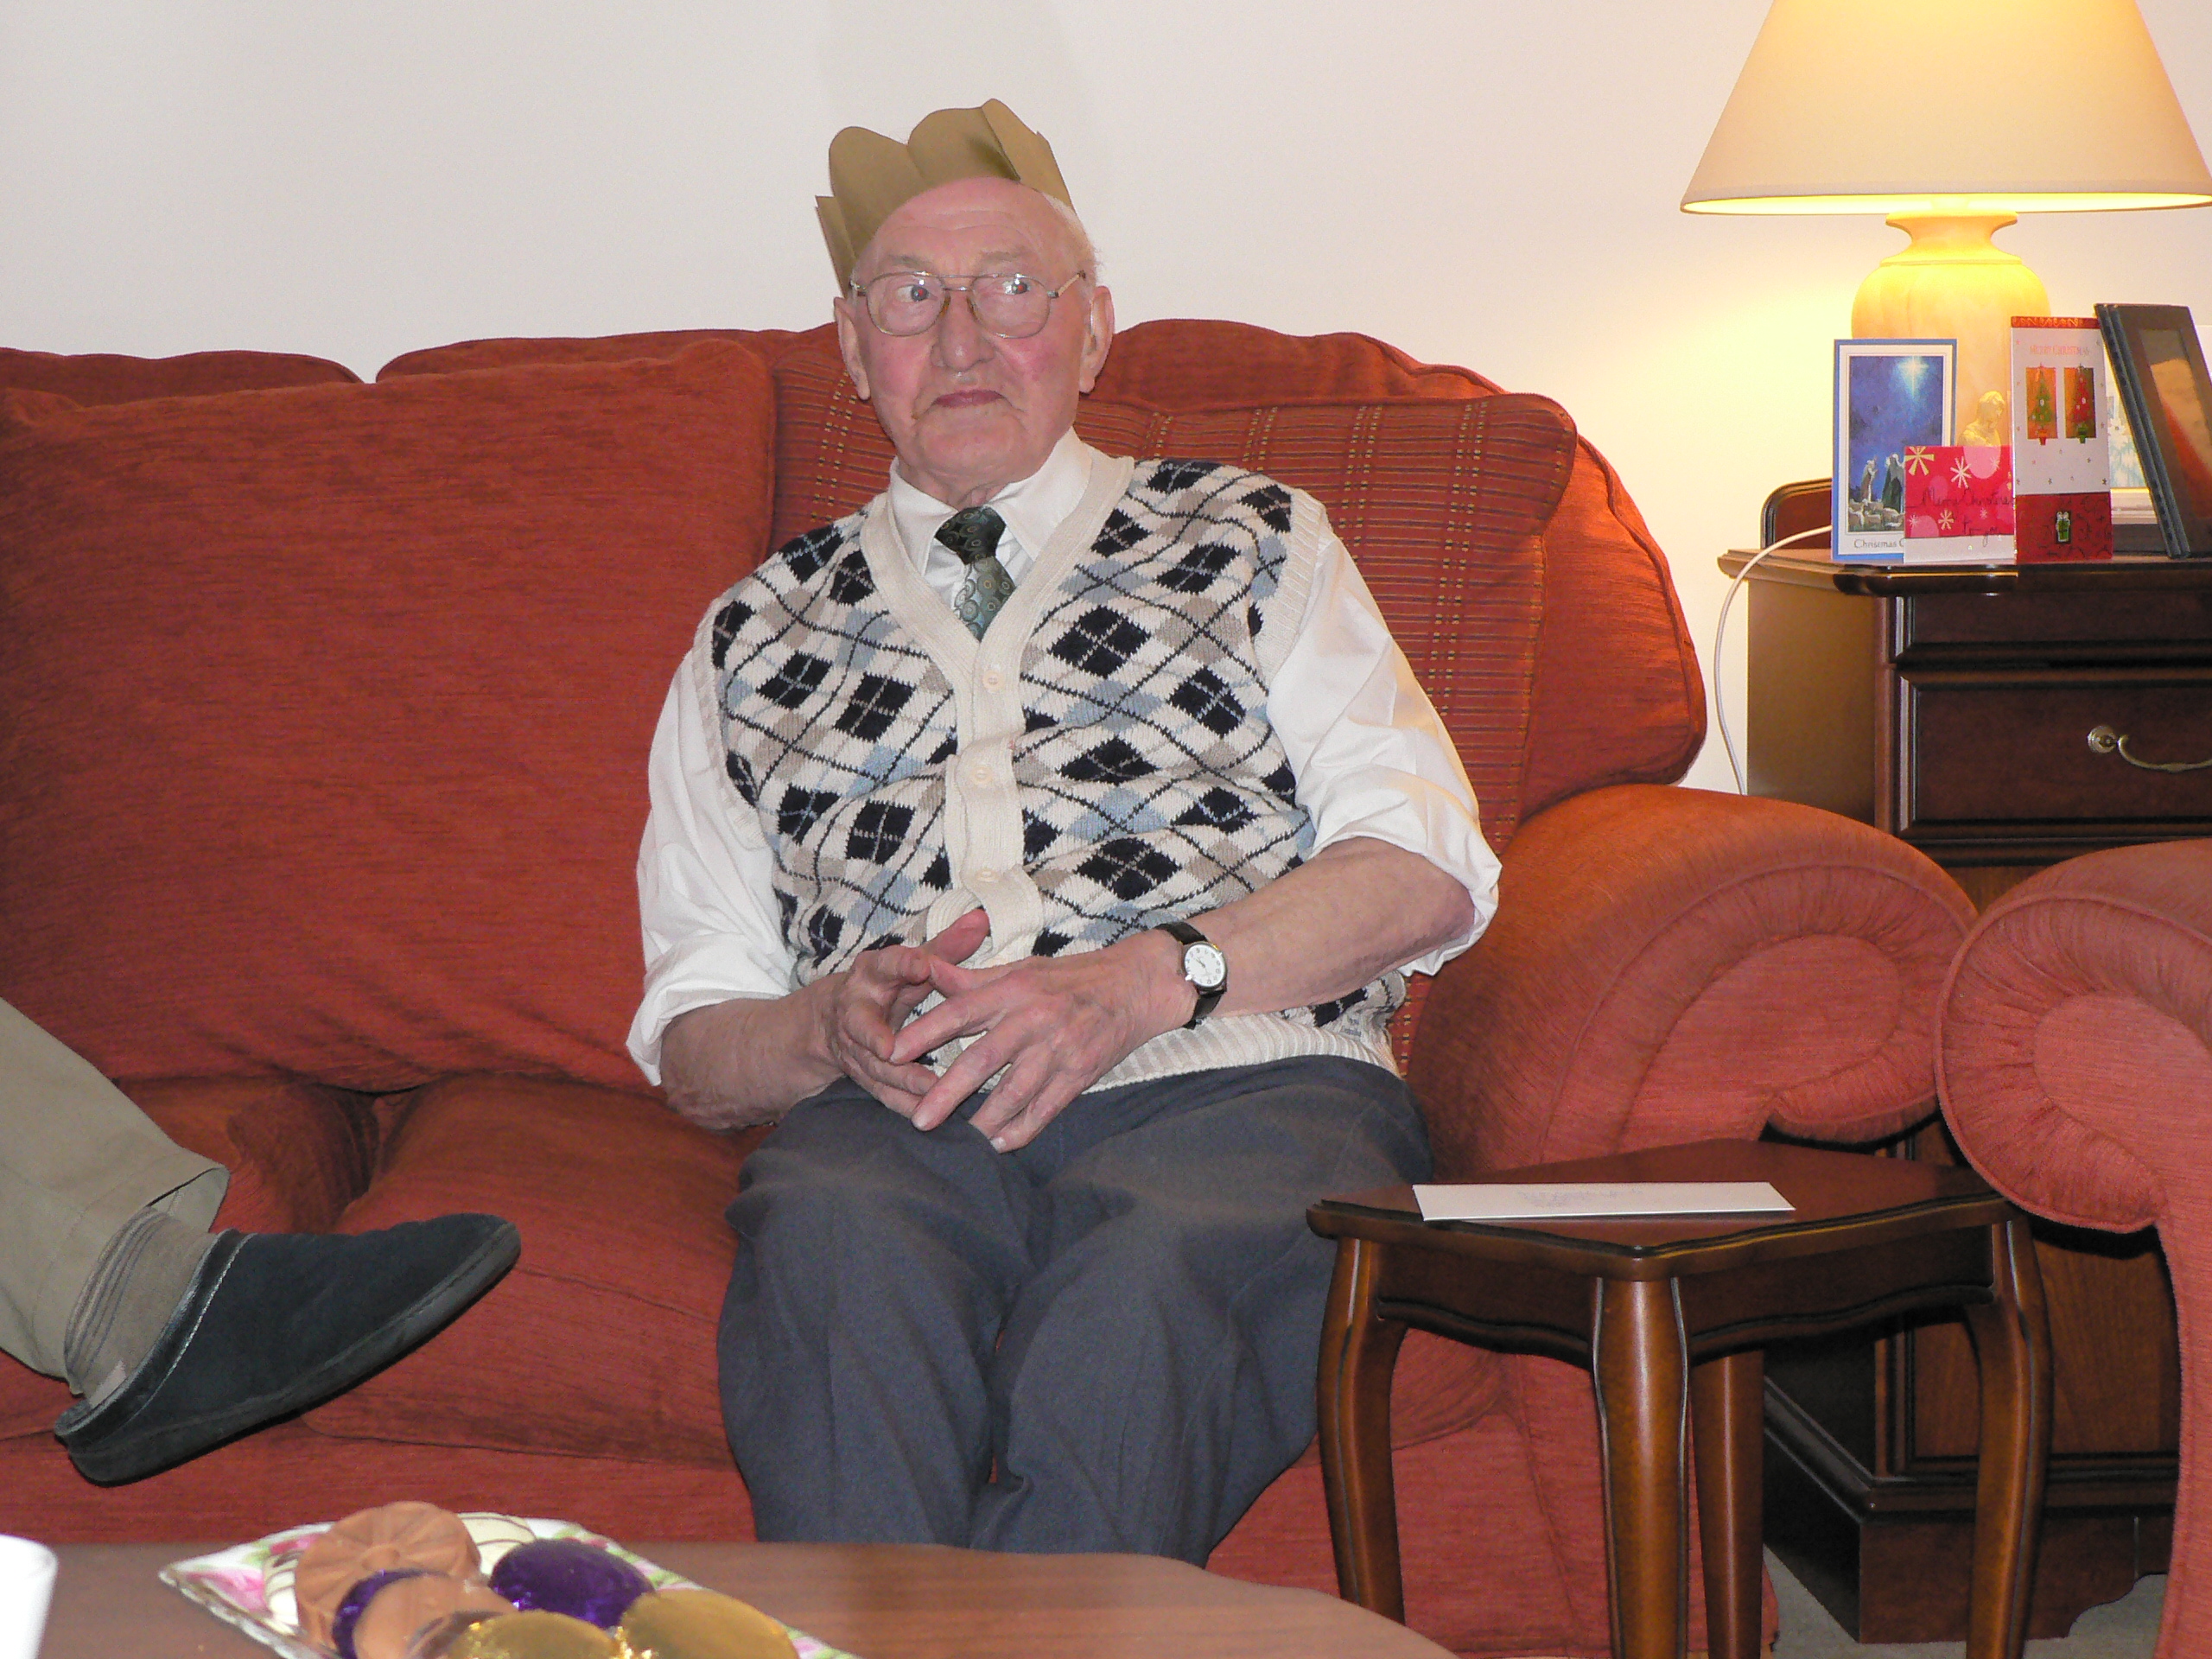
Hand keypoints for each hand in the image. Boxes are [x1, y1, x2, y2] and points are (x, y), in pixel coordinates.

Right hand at [818, 908, 991, 1116]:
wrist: (833, 1020)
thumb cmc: (887, 985)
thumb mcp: (910, 962)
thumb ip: (946, 946)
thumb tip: (982, 918)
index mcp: (872, 974)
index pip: (886, 964)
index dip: (902, 964)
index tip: (921, 965)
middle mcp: (856, 1010)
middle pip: (863, 1025)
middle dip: (874, 1037)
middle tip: (891, 1049)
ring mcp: (855, 1047)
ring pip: (874, 1066)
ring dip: (899, 1079)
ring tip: (930, 1089)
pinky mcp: (862, 1075)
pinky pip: (882, 1094)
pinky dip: (904, 1104)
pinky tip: (929, 1113)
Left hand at [889, 931, 1192, 1149]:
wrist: (1136, 986)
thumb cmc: (1071, 977)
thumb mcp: (1020, 968)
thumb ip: (971, 978)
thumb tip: (923, 970)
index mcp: (1013, 988)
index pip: (959, 1011)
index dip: (923, 1033)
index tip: (891, 1054)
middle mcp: (1033, 1018)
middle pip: (981, 1060)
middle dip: (946, 1092)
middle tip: (919, 1120)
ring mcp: (1059, 1047)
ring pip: (1013, 1092)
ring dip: (983, 1120)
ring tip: (959, 1140)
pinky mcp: (1081, 1072)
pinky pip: (1046, 1108)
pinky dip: (1022, 1129)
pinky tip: (1000, 1143)